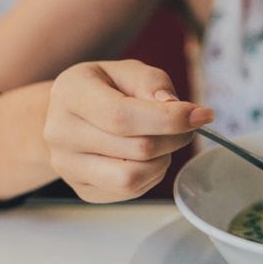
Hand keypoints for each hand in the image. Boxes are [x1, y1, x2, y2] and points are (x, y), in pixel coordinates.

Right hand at [43, 59, 214, 202]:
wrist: (70, 116)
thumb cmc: (105, 90)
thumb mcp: (127, 71)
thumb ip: (152, 83)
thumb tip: (175, 107)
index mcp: (70, 94)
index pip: (122, 116)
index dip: (169, 119)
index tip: (201, 115)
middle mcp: (61, 133)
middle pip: (137, 148)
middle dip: (175, 138)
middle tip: (186, 127)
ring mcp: (68, 166)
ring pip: (133, 177)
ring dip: (162, 160)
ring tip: (162, 142)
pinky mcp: (83, 190)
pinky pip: (130, 192)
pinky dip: (151, 176)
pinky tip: (147, 158)